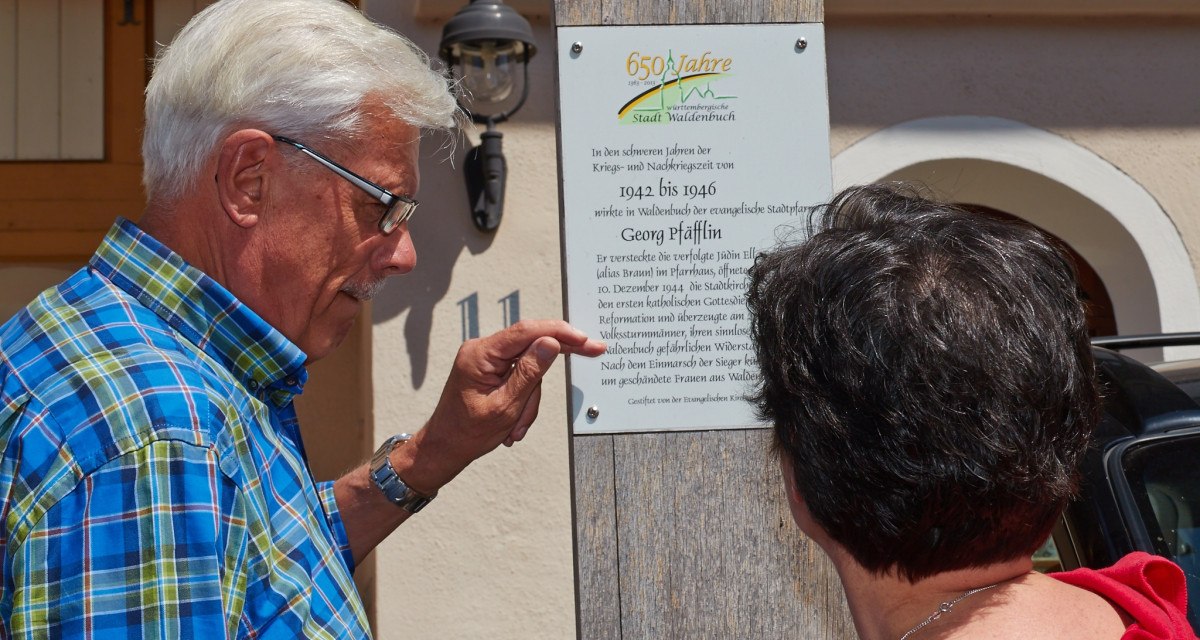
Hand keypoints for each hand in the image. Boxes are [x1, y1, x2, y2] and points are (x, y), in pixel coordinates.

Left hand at [393, 319, 604, 493]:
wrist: (444, 447)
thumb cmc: (466, 432)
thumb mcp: (505, 406)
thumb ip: (529, 373)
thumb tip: (550, 344)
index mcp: (480, 354)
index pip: (526, 331)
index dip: (559, 331)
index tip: (584, 339)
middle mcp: (482, 350)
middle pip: (531, 344)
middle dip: (553, 364)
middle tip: (593, 351)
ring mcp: (486, 359)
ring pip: (529, 367)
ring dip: (530, 399)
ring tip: (517, 427)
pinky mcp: (491, 369)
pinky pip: (520, 376)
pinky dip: (524, 400)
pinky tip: (514, 423)